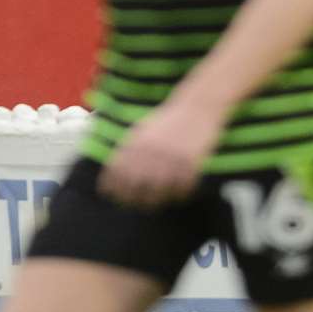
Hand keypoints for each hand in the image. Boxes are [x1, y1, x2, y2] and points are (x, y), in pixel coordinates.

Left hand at [97, 102, 223, 208]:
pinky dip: (180, 194)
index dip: (114, 188)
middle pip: (136, 187)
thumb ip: (128, 150)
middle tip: (138, 205)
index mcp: (135, 144)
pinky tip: (179, 194)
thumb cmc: (169, 120)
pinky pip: (182, 187)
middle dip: (134, 200)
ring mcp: (171, 158)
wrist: (198, 106)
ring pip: (159, 191)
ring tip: (158, 203)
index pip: (116, 174)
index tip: (114, 196)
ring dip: (157, 200)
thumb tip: (114, 174)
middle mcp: (150, 153)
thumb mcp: (142, 130)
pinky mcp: (191, 162)